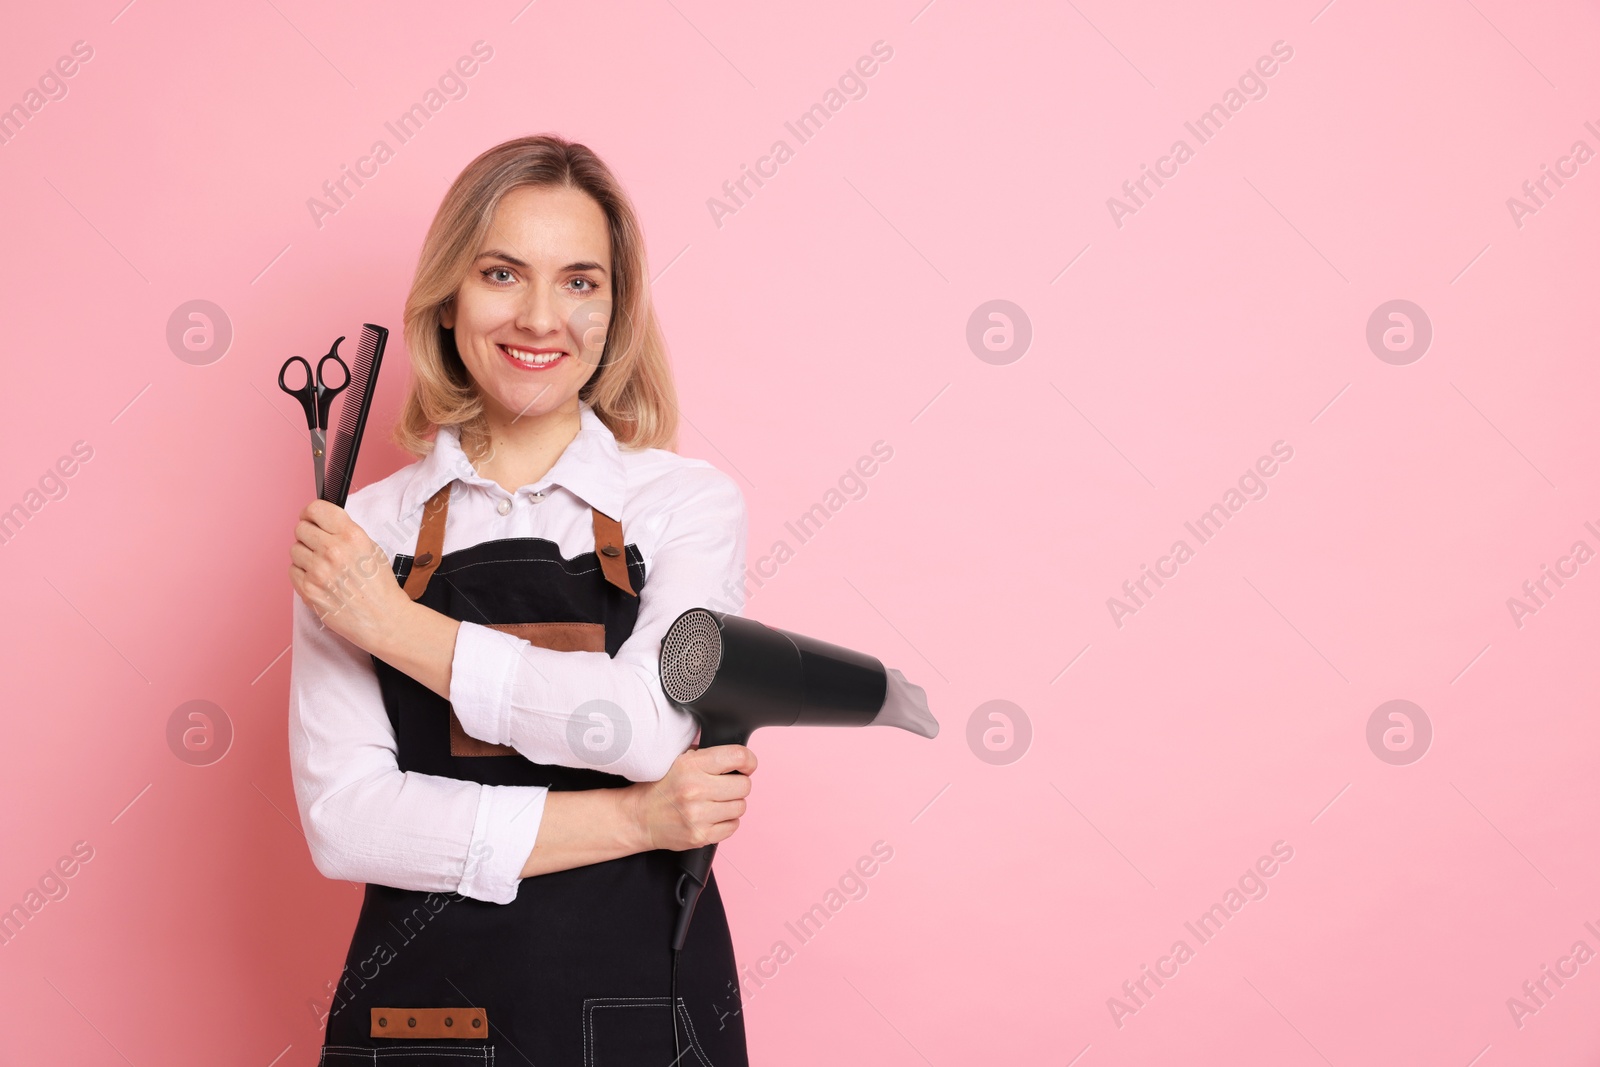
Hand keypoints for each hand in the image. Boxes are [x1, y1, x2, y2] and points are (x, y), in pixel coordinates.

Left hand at [289, 499, 410, 653]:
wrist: (383, 619)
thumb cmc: (380, 586)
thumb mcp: (372, 548)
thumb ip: (346, 532)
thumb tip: (322, 524)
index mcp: (352, 536)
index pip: (316, 509)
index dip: (310, 513)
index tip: (310, 518)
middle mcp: (333, 551)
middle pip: (300, 528)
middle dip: (308, 535)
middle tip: (318, 545)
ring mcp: (318, 571)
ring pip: (294, 549)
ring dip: (305, 555)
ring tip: (322, 567)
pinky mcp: (308, 590)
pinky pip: (292, 570)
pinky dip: (302, 573)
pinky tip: (318, 579)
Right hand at [627, 744, 756, 851]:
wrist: (639, 817)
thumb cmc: (661, 787)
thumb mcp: (680, 760)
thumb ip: (707, 757)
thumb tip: (738, 759)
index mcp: (691, 765)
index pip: (738, 756)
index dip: (748, 761)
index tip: (746, 766)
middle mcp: (695, 789)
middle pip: (744, 785)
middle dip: (738, 785)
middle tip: (724, 786)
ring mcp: (698, 815)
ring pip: (740, 807)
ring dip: (732, 804)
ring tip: (715, 802)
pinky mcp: (700, 835)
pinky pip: (733, 827)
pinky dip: (726, 822)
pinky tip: (712, 816)